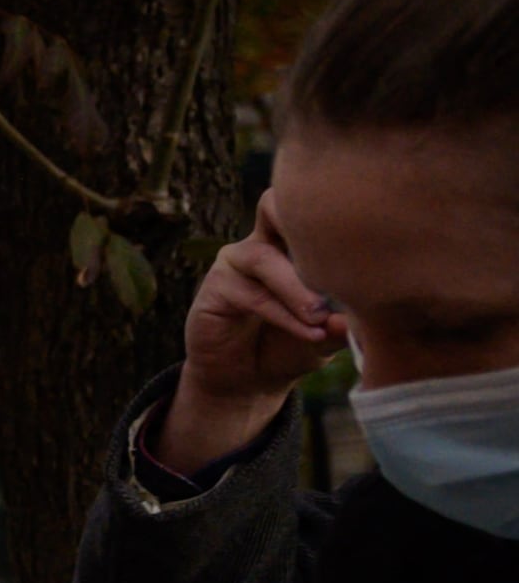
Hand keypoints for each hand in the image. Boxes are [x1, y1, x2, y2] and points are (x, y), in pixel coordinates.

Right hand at [154, 204, 346, 476]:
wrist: (246, 381)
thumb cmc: (291, 346)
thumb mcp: (329, 333)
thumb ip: (344, 322)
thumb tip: (361, 317)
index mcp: (293, 241)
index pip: (305, 201)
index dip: (330, 202)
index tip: (368, 229)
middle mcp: (261, 242)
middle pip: (273, 205)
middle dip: (305, 228)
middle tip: (344, 264)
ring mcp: (235, 263)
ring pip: (265, 258)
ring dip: (297, 289)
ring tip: (321, 316)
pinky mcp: (214, 290)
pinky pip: (251, 295)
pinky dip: (284, 315)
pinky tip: (310, 333)